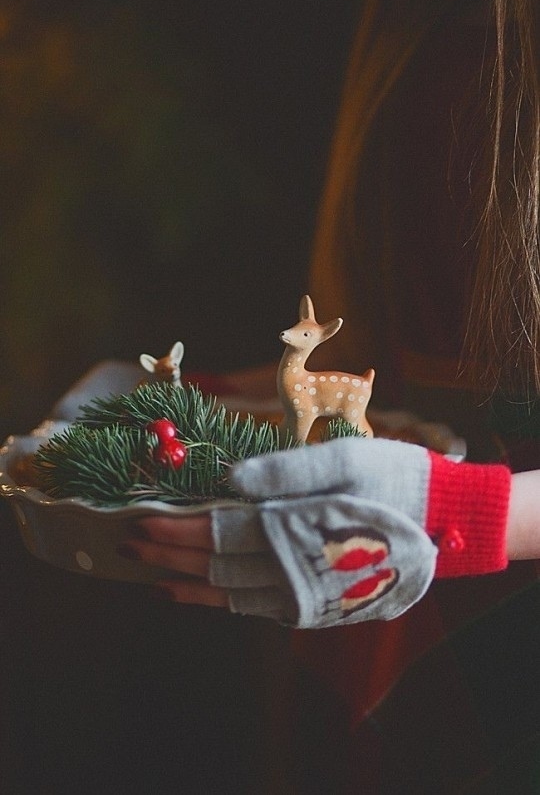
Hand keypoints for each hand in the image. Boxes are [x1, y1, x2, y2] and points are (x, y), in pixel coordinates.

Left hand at [120, 438, 438, 628]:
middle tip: (129, 543)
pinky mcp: (317, 604)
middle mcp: (294, 570)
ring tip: (154, 578)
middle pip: (216, 563)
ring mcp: (305, 594)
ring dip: (189, 583)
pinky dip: (224, 602)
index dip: (177, 525)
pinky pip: (259, 608)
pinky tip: (205, 594)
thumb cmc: (396, 480)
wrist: (445, 523)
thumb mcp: (346, 460)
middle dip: (169, 553)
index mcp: (295, 528)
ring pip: (232, 594)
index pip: (219, 530)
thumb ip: (285, 470)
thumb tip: (228, 478)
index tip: (140, 518)